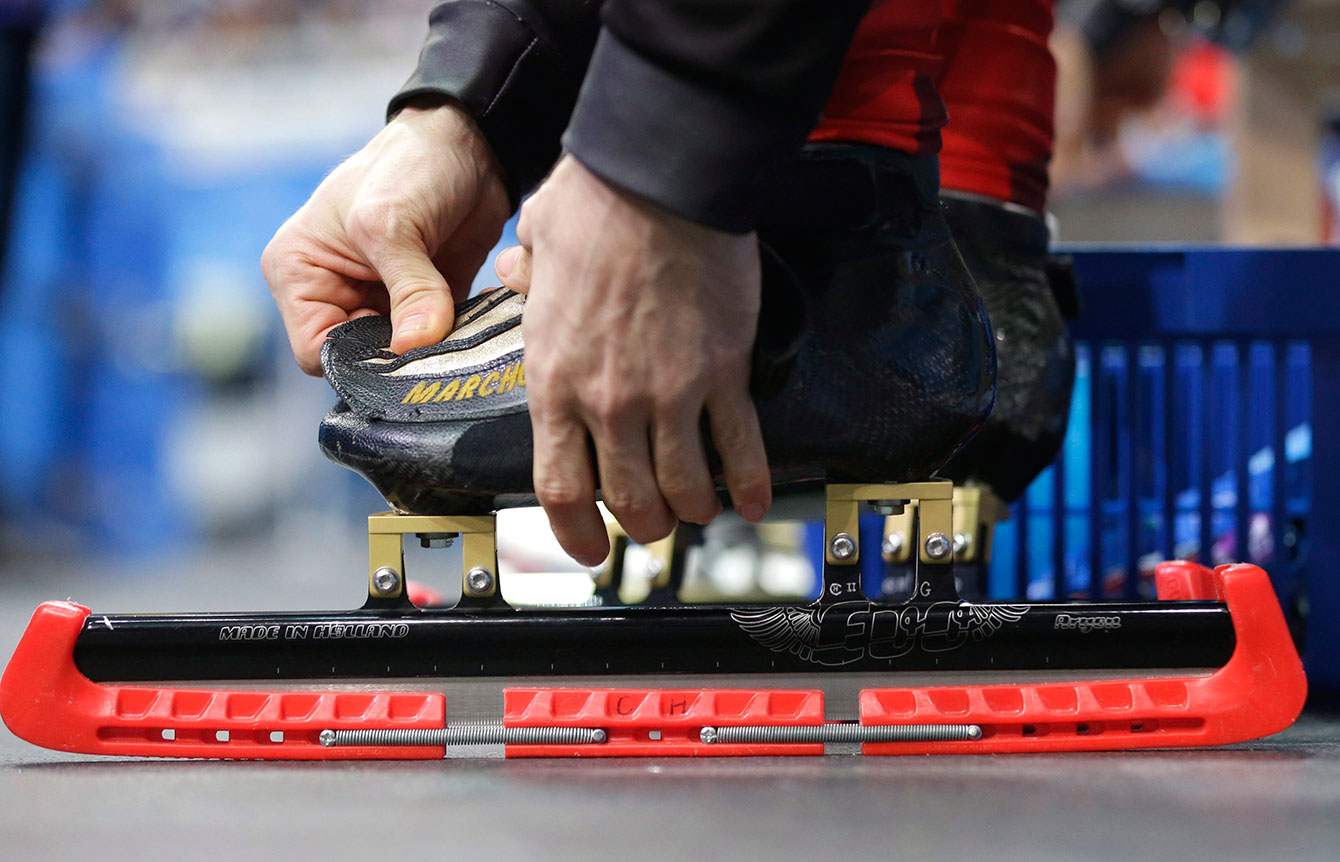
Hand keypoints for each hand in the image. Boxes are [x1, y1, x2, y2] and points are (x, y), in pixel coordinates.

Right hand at [263, 102, 509, 373]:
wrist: (469, 143)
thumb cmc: (409, 164)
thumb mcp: (393, 223)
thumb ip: (408, 289)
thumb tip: (416, 346)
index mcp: (299, 273)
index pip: (316, 351)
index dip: (357, 360)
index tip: (402, 351)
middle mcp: (334, 292)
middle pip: (361, 360)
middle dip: (399, 359)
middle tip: (438, 346)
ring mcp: (381, 301)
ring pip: (402, 357)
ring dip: (433, 352)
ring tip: (459, 331)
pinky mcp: (425, 304)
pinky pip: (437, 344)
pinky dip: (457, 340)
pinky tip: (477, 323)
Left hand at [496, 155, 771, 564]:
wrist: (662, 177)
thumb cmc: (597, 202)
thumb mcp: (536, 245)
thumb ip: (528, 278)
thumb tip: (518, 274)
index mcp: (553, 380)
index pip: (560, 488)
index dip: (574, 532)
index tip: (588, 548)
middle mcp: (608, 403)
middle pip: (628, 502)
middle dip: (642, 524)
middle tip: (652, 522)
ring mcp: (670, 395)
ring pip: (685, 489)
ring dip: (693, 509)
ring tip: (700, 508)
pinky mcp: (723, 375)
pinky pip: (740, 449)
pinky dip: (750, 483)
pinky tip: (755, 500)